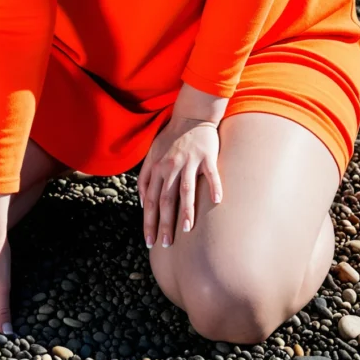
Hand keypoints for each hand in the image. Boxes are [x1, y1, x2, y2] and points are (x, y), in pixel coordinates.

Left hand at [137, 115, 222, 248]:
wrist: (191, 115)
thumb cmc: (171, 138)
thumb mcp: (152, 153)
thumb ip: (145, 176)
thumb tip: (141, 201)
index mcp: (156, 167)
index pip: (149, 200)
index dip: (148, 221)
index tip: (149, 240)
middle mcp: (170, 166)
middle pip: (164, 199)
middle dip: (164, 224)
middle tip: (166, 244)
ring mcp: (188, 161)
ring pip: (186, 189)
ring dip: (186, 210)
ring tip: (186, 230)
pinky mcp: (206, 156)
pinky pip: (211, 174)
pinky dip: (215, 186)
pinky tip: (217, 201)